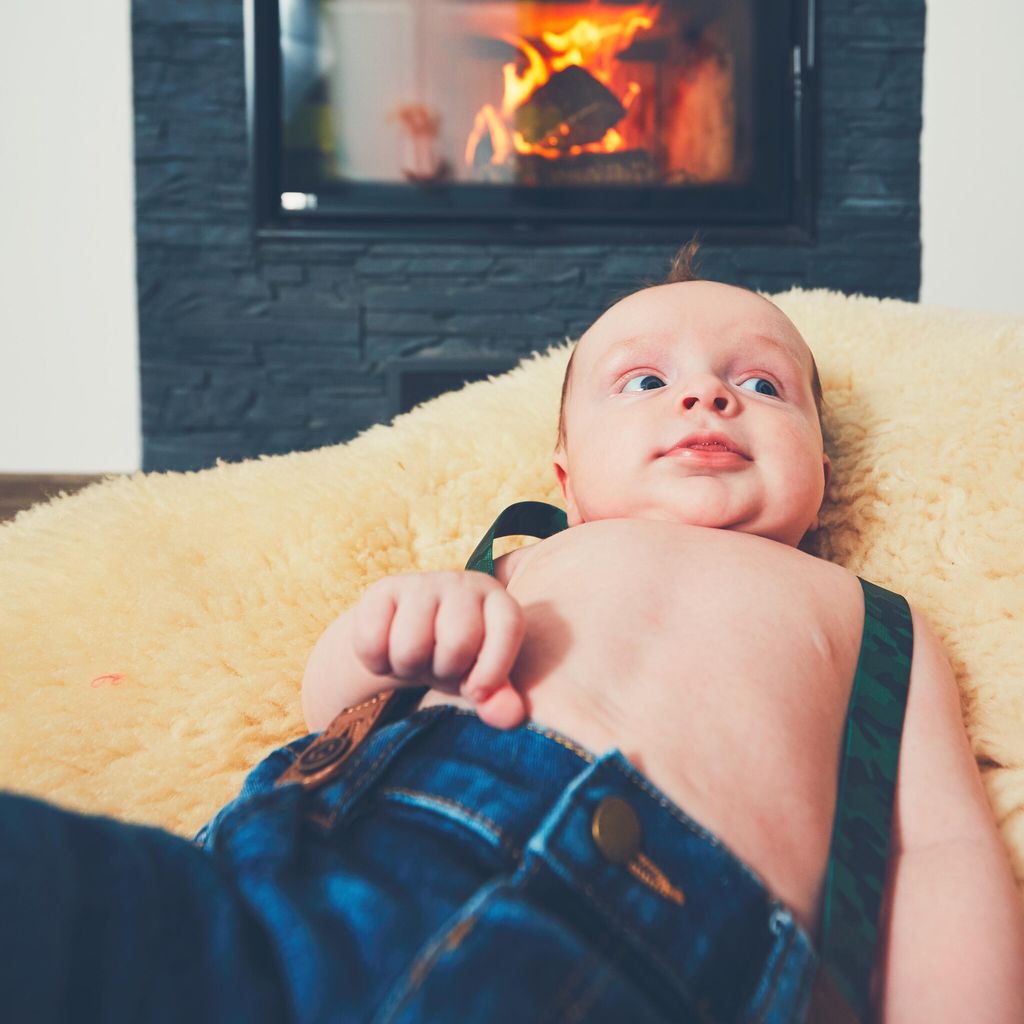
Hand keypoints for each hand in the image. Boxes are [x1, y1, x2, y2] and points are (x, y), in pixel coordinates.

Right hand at [350, 571, 526, 728]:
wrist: (406, 638)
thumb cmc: (457, 661)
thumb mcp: (480, 682)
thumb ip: (500, 701)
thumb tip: (510, 717)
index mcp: (497, 603)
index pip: (507, 626)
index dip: (493, 667)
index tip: (476, 692)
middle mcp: (463, 585)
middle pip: (457, 641)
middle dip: (445, 670)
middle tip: (439, 667)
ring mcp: (422, 583)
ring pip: (411, 646)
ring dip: (408, 667)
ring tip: (415, 659)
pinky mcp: (383, 589)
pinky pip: (373, 640)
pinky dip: (377, 662)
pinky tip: (388, 651)